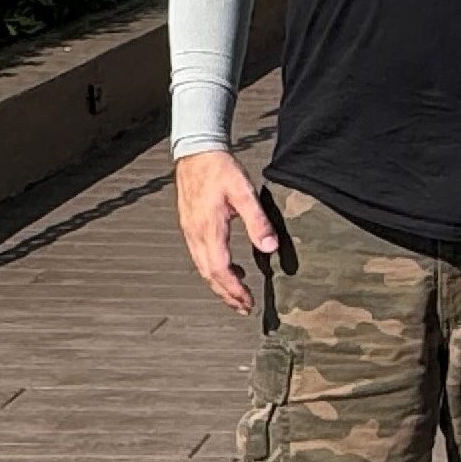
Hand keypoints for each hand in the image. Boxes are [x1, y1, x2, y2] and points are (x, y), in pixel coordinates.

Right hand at [176, 149, 278, 314]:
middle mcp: (196, 235)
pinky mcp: (190, 226)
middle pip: (209, 275)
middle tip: (244, 308)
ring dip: (220, 285)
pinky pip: (201, 256)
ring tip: (237, 297)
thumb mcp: (244, 193)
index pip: (221, 270)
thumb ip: (257, 221)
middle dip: (226, 294)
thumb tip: (269, 248)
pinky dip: (214, 269)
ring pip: (203, 267)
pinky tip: (230, 268)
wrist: (196, 153)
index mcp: (209, 230)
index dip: (234, 290)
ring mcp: (190, 232)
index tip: (248, 303)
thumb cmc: (221, 170)